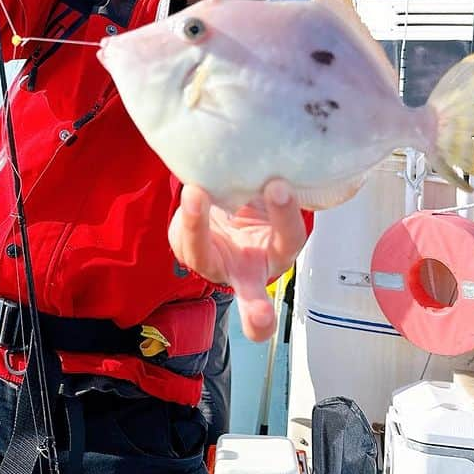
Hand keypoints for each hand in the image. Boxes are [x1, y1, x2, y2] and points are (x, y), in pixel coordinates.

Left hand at [168, 179, 305, 342]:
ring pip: (203, 255)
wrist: (217, 202)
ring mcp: (214, 263)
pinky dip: (188, 213)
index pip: (289, 238)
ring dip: (197, 226)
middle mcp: (247, 268)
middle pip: (253, 296)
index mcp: (277, 248)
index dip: (285, 216)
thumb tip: (271, 153)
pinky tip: (191, 190)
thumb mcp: (267, 195)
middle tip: (260, 320)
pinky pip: (185, 235)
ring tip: (196, 193)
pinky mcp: (188, 251)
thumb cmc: (251, 203)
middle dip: (257, 312)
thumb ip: (269, 184)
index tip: (279, 187)